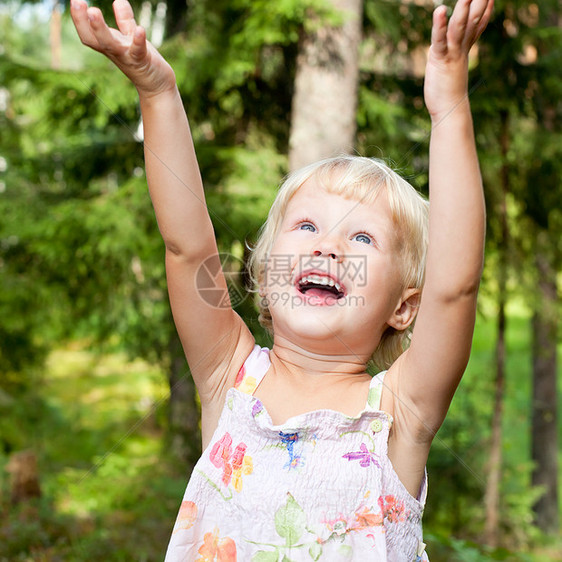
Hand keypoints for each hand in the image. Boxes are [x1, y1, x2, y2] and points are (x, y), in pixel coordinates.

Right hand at [70, 0, 175, 98]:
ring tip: (93, 11)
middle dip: (81, 21)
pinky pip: (138, 51)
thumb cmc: (142, 61)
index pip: (88, 32)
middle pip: (92, 39)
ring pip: (109, 44)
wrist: (157, 86)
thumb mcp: (130, 38)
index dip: (79, 18)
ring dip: (100, 29)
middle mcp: (113, 51)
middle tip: (76, 2)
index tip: (74, 0)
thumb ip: (124, 20)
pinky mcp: (142, 61)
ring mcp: (126, 57)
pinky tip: (140, 29)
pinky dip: (138, 41)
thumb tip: (118, 1)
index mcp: (108, 44)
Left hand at [424, 0, 492, 119]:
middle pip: (473, 20)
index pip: (477, 24)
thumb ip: (454, 54)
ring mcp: (452, 53)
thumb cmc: (448, 91)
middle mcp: (461, 48)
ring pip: (459, 27)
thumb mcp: (453, 67)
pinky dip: (439, 26)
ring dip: (463, 8)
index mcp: (464, 48)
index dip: (485, 8)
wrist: (449, 110)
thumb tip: (454, 49)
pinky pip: (440, 40)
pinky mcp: (440, 60)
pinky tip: (440, 11)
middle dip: (479, 2)